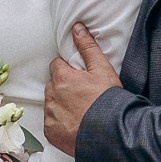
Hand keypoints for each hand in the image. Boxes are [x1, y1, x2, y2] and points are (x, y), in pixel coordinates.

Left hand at [45, 23, 121, 154]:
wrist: (110, 133)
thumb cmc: (107, 100)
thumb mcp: (102, 69)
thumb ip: (87, 47)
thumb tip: (77, 28)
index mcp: (61, 78)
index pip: (57, 66)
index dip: (68, 71)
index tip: (79, 78)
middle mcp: (51, 95)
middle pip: (53, 85)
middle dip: (63, 88)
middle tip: (82, 96)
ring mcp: (50, 115)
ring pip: (51, 104)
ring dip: (61, 105)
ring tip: (80, 111)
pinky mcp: (51, 132)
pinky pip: (51, 123)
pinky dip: (60, 123)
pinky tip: (76, 125)